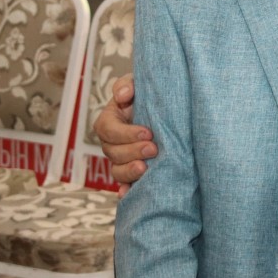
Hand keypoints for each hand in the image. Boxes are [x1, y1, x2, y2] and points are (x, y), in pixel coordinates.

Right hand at [95, 74, 154, 194]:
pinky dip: (126, 191)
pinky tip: (129, 194)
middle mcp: (113, 142)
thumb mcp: (139, 83)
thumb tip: (122, 95)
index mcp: (111, 119)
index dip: (125, 133)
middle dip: (132, 152)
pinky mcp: (133, 171)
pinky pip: (125, 184)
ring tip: (146, 169)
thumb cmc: (151, 94)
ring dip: (129, 171)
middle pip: (112, 152)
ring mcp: (122, 158)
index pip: (107, 129)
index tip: (148, 132)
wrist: (170, 108)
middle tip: (154, 149)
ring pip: (117, 170)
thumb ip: (127, 84)